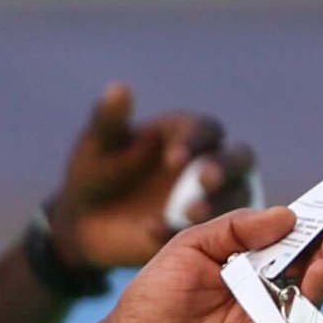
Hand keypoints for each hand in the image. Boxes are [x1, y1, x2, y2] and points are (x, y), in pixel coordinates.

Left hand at [44, 83, 256, 273]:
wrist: (83, 222)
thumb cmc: (95, 173)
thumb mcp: (96, 147)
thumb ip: (109, 120)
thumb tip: (117, 88)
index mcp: (188, 133)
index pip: (207, 130)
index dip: (195, 141)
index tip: (174, 157)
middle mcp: (211, 162)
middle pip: (239, 160)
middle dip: (224, 168)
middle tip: (203, 180)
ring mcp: (214, 199)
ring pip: (238, 197)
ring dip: (220, 203)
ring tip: (189, 213)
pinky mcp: (208, 232)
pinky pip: (215, 233)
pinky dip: (189, 233)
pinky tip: (154, 232)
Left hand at [67, 189, 322, 322]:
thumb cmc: (154, 297)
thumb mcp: (191, 245)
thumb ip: (237, 228)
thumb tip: (289, 214)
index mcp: (257, 263)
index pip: (304, 232)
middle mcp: (272, 291)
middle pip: (321, 256)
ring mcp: (271, 321)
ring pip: (316, 287)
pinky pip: (294, 321)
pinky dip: (310, 293)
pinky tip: (320, 268)